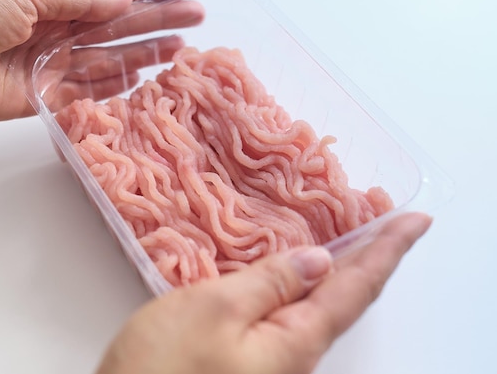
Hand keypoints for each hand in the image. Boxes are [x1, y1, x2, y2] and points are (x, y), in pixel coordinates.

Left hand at [0, 0, 202, 119]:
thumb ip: (77, 1)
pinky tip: (141, 77)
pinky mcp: (44, 98)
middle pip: (119, 26)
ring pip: (110, 59)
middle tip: (196, 18)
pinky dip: (114, 86)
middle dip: (159, 20)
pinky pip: (87, 93)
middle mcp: (59, 31)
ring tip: (180, 47)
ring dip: (145, 52)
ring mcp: (54, 65)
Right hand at [96, 212, 431, 373]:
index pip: (356, 287)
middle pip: (347, 299)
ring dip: (344, 268)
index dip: (388, 249)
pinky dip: (308, 283)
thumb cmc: (164, 365)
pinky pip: (293, 312)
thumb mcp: (216, 309)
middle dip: (374, 257)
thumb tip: (319, 262)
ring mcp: (272, 359)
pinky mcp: (249, 357)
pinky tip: (301, 272)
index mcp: (295, 341)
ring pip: (321, 306)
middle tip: (392, 221)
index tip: (416, 220)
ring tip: (359, 237)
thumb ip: (270, 283)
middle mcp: (294, 354)